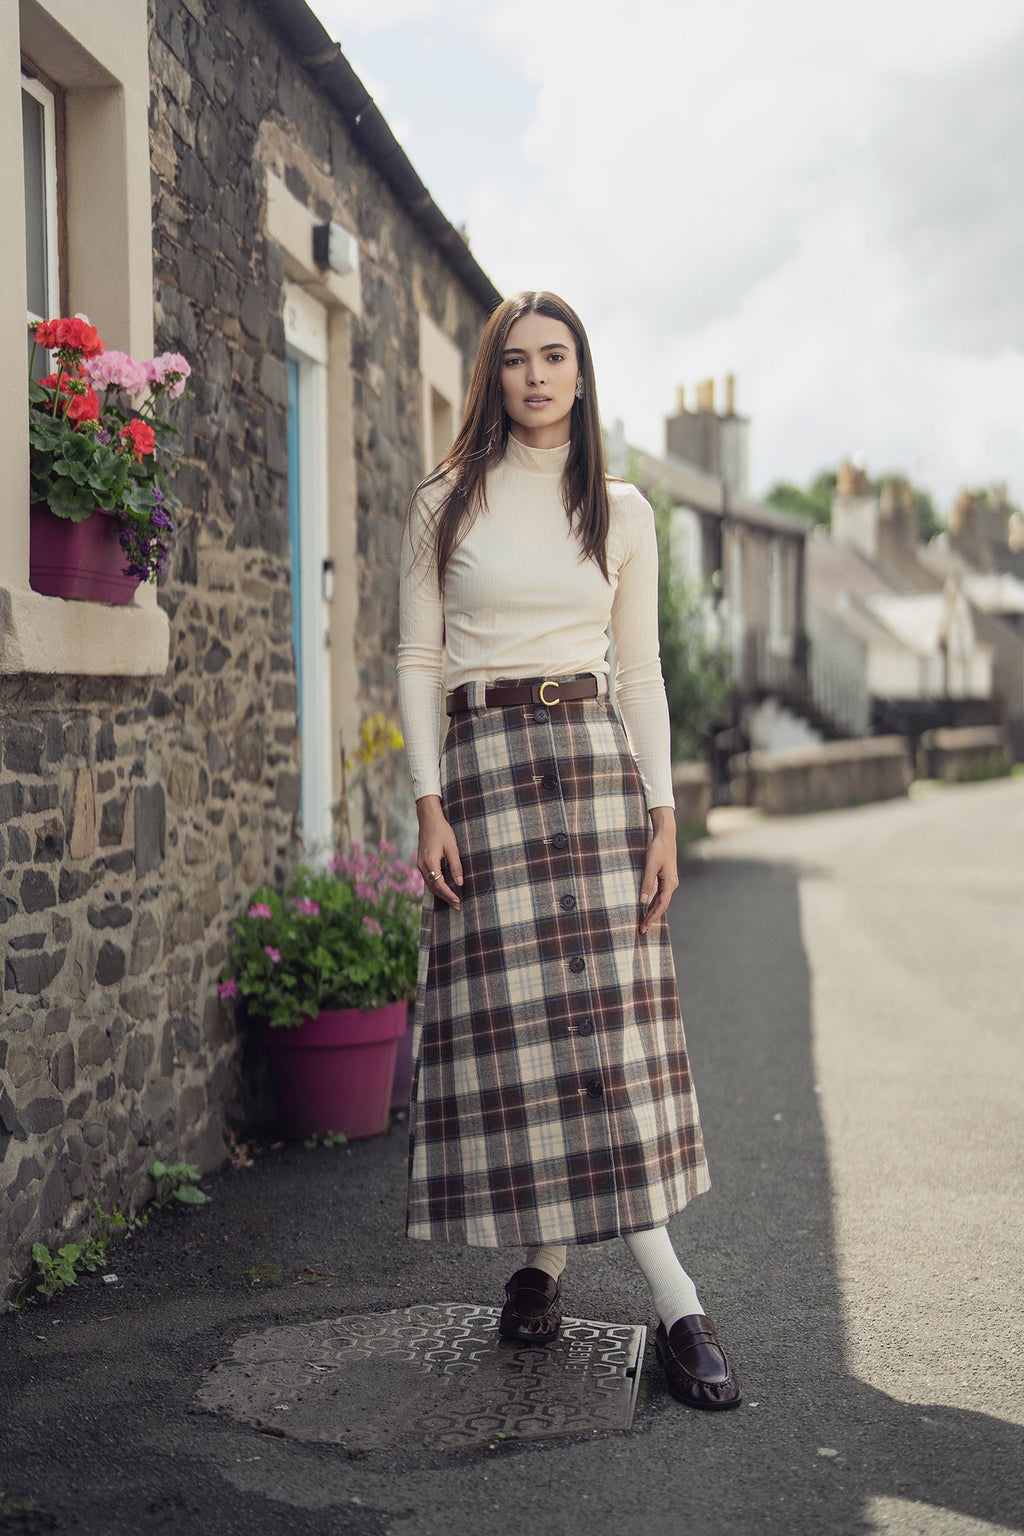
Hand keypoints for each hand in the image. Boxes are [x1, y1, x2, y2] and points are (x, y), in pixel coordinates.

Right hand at [416, 795, 462, 909]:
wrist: (428, 820)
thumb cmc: (442, 831)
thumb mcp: (452, 848)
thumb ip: (456, 866)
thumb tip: (460, 882)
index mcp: (430, 862)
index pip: (439, 884)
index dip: (449, 895)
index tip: (458, 901)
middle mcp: (422, 866)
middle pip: (433, 888)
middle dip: (445, 898)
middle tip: (458, 906)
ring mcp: (420, 865)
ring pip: (430, 885)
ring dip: (441, 894)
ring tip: (453, 900)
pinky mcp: (421, 863)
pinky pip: (428, 879)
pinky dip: (436, 886)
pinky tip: (444, 889)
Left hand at [639, 805, 677, 934]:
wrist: (666, 836)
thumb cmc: (658, 849)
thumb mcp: (650, 866)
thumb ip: (646, 883)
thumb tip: (642, 901)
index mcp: (670, 883)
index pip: (661, 905)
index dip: (652, 917)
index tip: (644, 926)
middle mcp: (672, 884)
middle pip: (662, 906)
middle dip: (652, 918)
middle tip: (642, 929)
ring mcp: (670, 881)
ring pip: (661, 901)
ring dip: (653, 911)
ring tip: (644, 922)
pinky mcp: (666, 878)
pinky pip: (660, 894)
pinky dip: (654, 902)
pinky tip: (647, 907)